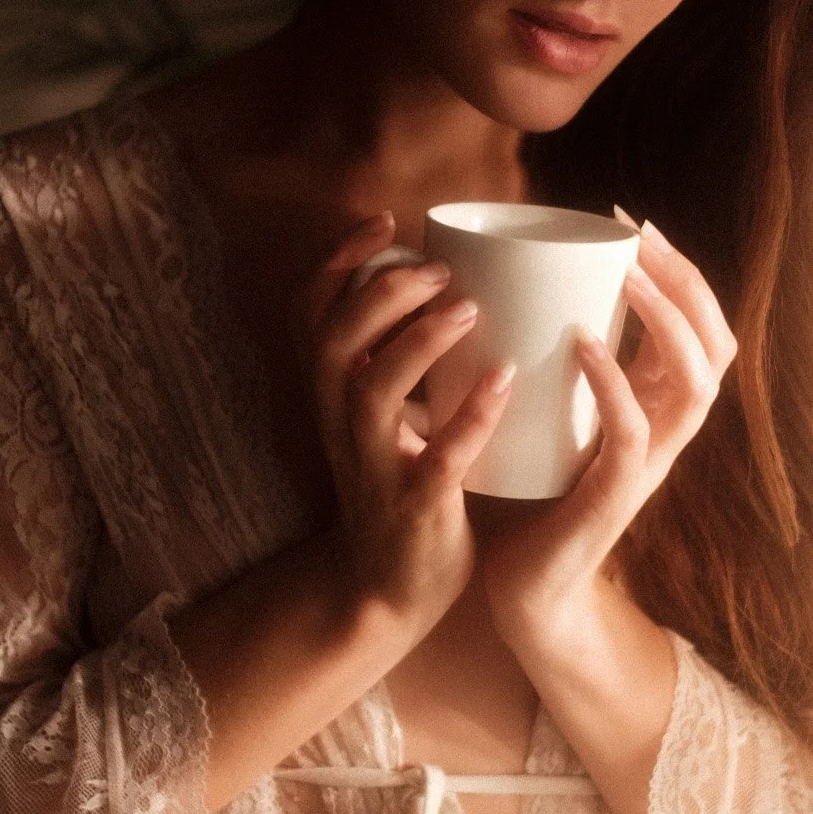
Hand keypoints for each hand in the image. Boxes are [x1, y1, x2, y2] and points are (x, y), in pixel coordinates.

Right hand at [295, 210, 515, 641]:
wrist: (389, 591)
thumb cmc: (401, 487)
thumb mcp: (385, 418)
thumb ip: (402, 359)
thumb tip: (450, 282)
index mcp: (332, 395)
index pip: (308, 313)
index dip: (338, 261)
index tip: (386, 221)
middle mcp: (340, 423)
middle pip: (334, 340)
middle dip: (383, 293)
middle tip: (441, 270)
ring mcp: (374, 466)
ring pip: (372, 390)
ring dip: (418, 341)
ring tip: (467, 308)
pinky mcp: (415, 506)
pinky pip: (437, 456)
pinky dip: (469, 414)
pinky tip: (503, 379)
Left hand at [478, 213, 736, 644]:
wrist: (518, 588)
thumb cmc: (527, 492)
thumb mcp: (550, 410)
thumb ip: (552, 357)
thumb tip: (513, 280)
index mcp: (654, 406)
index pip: (699, 326)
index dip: (677, 269)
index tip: (627, 219)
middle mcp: (665, 431)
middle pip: (716, 343)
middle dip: (684, 280)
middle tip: (637, 235)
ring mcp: (649, 465)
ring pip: (696, 383)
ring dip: (665, 321)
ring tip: (627, 275)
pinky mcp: (616, 498)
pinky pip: (635, 435)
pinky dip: (614, 384)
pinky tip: (583, 344)